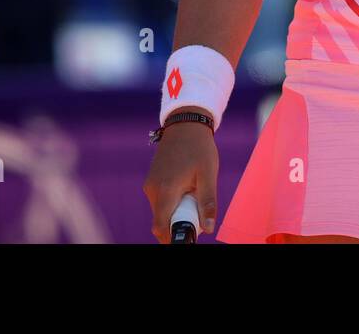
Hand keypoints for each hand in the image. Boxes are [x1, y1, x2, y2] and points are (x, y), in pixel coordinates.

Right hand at [143, 121, 219, 242]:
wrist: (186, 123)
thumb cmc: (199, 148)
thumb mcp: (208, 174)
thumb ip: (207, 202)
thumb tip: (208, 228)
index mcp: (165, 190)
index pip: (162, 227)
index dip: (174, 236)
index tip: (190, 235)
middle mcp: (152, 190)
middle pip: (161, 221)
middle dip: (179, 223)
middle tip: (197, 212)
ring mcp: (150, 185)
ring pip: (161, 211)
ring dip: (177, 211)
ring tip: (194, 193)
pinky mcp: (152, 180)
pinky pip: (160, 200)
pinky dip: (172, 202)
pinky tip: (187, 187)